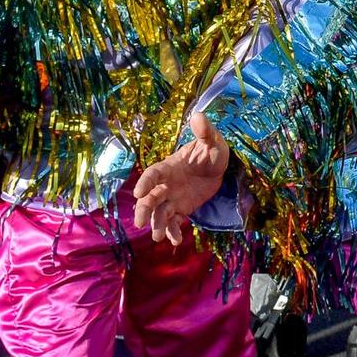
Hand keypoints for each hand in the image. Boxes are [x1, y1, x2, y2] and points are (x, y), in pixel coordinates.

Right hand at [131, 112, 231, 245]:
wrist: (217, 168)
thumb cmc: (211, 152)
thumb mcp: (213, 141)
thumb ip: (205, 131)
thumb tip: (198, 115)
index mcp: (168, 167)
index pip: (152, 174)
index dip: (145, 182)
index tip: (138, 192)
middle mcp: (165, 184)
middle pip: (150, 197)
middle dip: (144, 209)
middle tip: (141, 222)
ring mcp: (171, 198)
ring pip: (159, 212)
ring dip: (156, 224)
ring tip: (156, 237)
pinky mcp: (180, 209)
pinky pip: (173, 222)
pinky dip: (172, 231)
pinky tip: (175, 241)